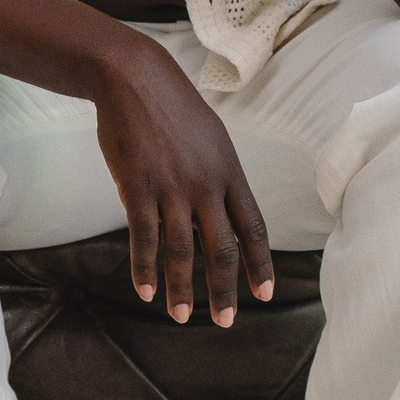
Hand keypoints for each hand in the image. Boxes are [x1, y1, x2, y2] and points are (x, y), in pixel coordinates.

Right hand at [95, 39, 274, 325]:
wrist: (135, 78)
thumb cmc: (174, 108)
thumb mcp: (211, 139)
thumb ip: (218, 178)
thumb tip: (222, 216)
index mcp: (229, 172)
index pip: (253, 227)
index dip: (260, 264)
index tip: (264, 295)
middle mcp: (206, 184)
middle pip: (222, 248)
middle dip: (225, 290)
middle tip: (226, 322)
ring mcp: (172, 187)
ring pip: (182, 251)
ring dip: (183, 289)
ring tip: (183, 317)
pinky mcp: (138, 187)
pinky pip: (144, 238)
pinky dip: (145, 270)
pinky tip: (146, 291)